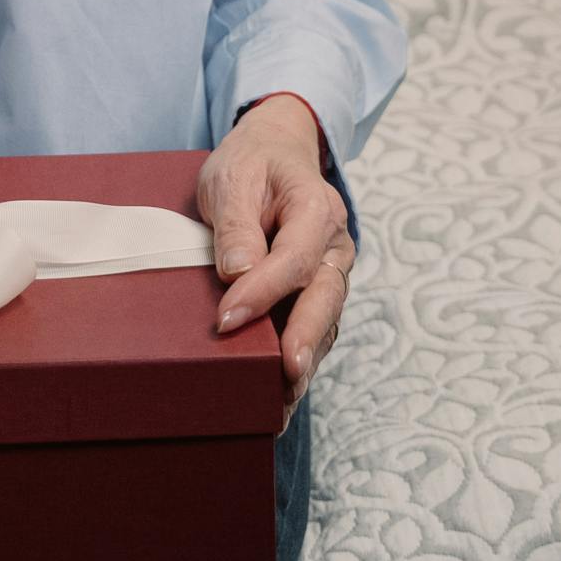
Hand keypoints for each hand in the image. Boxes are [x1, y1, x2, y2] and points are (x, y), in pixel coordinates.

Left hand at [198, 94, 354, 419]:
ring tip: (278, 405)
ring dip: (302, 362)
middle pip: (324, 299)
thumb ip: (236, 223)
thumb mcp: (233, 178)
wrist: (274, 155)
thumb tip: (237, 272)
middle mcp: (335, 247)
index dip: (262, 293)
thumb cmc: (251, 165)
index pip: (294, 259)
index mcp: (317, 208)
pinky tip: (278, 398)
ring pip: (322, 323)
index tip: (225, 320)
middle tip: (285, 377)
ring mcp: (330, 274)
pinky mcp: (317, 294)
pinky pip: (311, 330)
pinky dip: (298, 362)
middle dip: (304, 340)